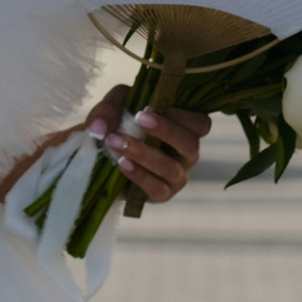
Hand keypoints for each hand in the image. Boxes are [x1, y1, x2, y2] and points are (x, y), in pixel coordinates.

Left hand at [81, 83, 210, 204]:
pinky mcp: (162, 194)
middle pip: (191, 144)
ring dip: (142, 153)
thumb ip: (109, 108)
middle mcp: (186, 153)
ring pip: (170, 167)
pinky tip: (121, 163)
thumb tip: (100, 127)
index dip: (183, 115)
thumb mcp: (113, 108)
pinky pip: (156, 188)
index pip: (201, 124)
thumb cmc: (117, 126)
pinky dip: (138, 175)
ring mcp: (176, 176)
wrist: (99, 156)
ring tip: (116, 142)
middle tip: (139, 119)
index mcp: (183, 129)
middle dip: (166, 130)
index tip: (151, 108)